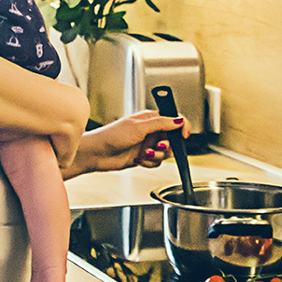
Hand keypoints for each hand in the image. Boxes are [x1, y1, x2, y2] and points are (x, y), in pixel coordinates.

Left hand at [61, 110, 185, 178]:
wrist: (97, 153)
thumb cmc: (111, 136)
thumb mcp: (139, 127)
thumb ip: (161, 123)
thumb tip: (179, 120)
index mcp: (150, 118)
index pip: (174, 119)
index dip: (182, 126)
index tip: (184, 135)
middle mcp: (150, 131)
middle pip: (172, 139)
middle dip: (166, 145)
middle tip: (157, 146)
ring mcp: (147, 144)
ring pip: (165, 153)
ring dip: (156, 155)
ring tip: (144, 154)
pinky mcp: (144, 157)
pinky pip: (156, 162)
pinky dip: (150, 162)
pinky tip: (138, 160)